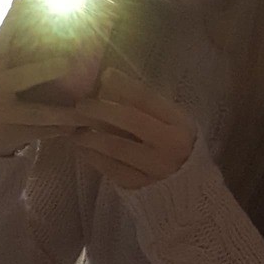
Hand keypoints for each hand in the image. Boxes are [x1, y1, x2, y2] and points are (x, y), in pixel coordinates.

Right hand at [0, 0, 83, 157]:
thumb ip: (8, 38)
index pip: (2, 39)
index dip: (12, 21)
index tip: (23, 2)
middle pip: (19, 78)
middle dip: (42, 71)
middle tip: (67, 62)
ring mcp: (1, 112)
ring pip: (36, 113)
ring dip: (62, 113)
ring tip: (83, 110)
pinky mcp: (11, 132)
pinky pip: (40, 132)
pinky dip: (59, 130)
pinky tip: (77, 128)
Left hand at [72, 69, 195, 188]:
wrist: (187, 186)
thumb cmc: (174, 146)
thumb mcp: (170, 123)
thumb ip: (145, 106)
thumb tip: (107, 84)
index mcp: (180, 124)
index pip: (148, 98)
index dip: (123, 84)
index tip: (104, 76)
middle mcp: (170, 146)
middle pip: (129, 120)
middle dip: (101, 109)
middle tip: (81, 105)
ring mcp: (155, 169)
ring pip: (116, 147)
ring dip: (90, 135)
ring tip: (76, 129)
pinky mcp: (139, 188)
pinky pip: (110, 169)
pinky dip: (92, 157)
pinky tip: (82, 148)